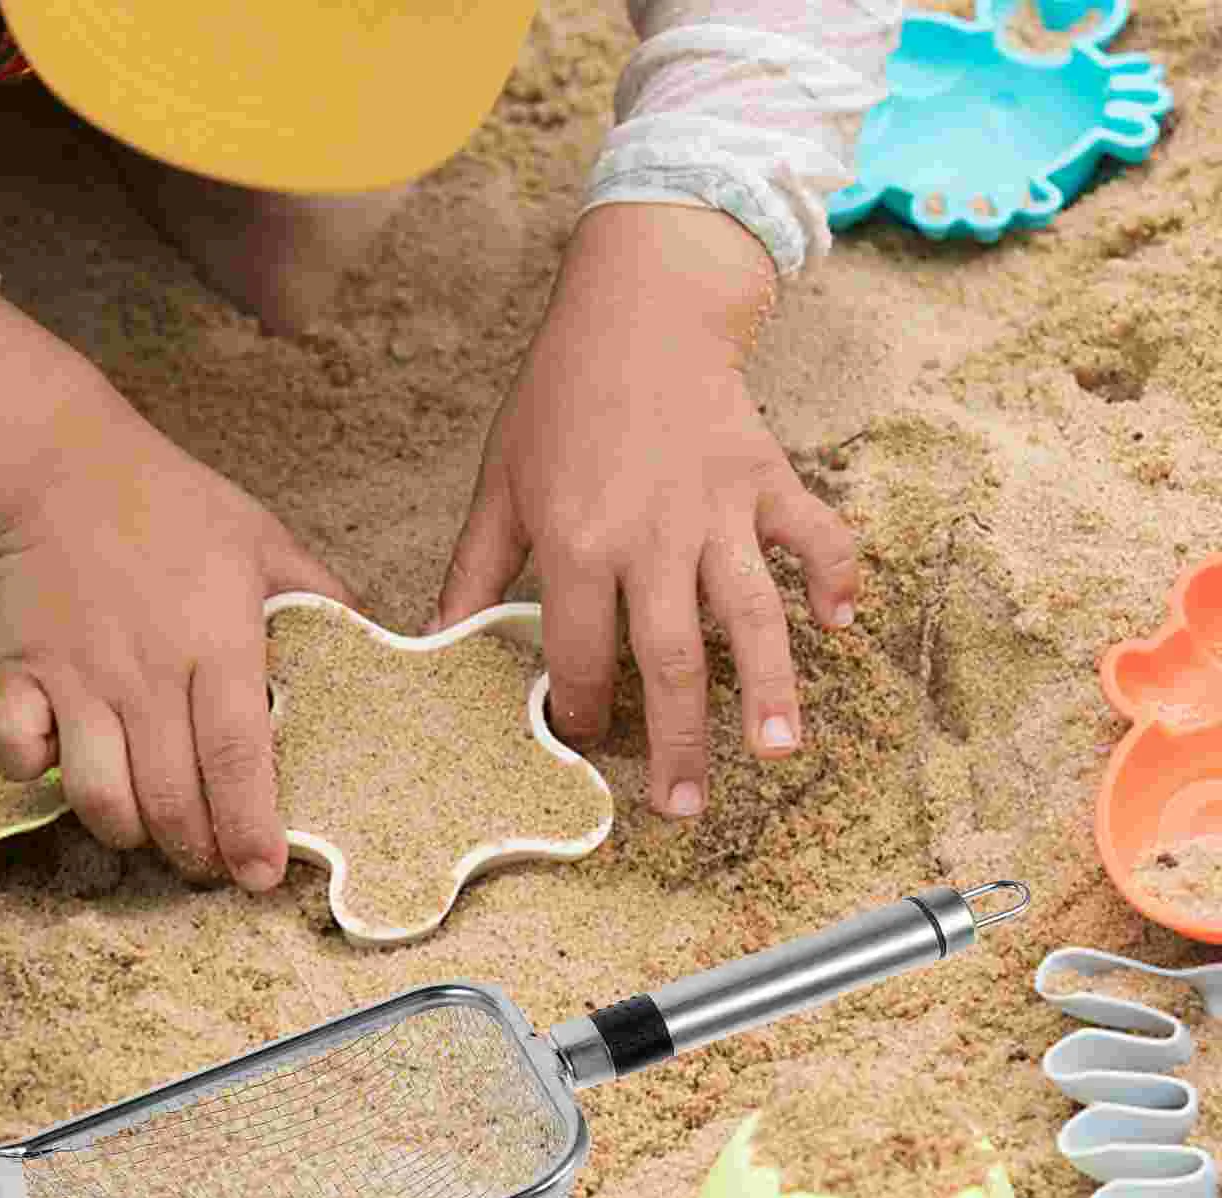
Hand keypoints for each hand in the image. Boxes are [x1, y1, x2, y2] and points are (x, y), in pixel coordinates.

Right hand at [0, 297, 351, 886]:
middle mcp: (146, 671)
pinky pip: (14, 753)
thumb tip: (375, 652)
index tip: (262, 874)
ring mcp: (76, 677)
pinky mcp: (19, 672)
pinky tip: (66, 768)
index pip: (236, 756)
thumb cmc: (176, 508)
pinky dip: (36, 778)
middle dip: (197, 852)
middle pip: (170, 796)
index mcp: (216, 642)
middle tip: (215, 863)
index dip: (249, 826)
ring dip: (129, 830)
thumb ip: (322, 603)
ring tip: (155, 829)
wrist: (64, 466)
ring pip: (97, 794)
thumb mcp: (267, 544)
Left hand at [434, 205, 856, 818]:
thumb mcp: (500, 484)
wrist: (637, 305)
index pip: (577, 655)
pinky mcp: (766, 480)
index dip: (576, 709)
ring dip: (768, 686)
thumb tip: (434, 642)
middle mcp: (651, 537)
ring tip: (776, 751)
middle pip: (668, 660)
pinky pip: (814, 534)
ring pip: (750, 613)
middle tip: (683, 810)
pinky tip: (845, 626)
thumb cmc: (559, 399)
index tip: (581, 743)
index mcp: (576, 542)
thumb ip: (473, 571)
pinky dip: (836, 576)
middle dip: (675, 742)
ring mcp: (716, 510)